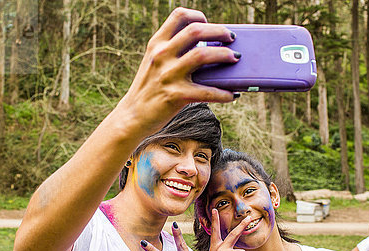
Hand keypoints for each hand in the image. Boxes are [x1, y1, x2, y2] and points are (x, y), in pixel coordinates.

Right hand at [117, 7, 239, 135]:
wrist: (132, 116)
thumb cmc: (150, 89)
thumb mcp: (155, 64)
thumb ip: (174, 52)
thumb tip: (210, 49)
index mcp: (157, 43)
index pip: (179, 15)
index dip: (198, 15)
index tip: (208, 23)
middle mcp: (161, 55)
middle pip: (196, 31)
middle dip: (219, 31)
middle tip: (231, 38)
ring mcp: (168, 75)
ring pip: (203, 55)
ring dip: (224, 55)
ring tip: (235, 59)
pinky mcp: (175, 96)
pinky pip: (207, 92)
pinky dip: (223, 93)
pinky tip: (231, 94)